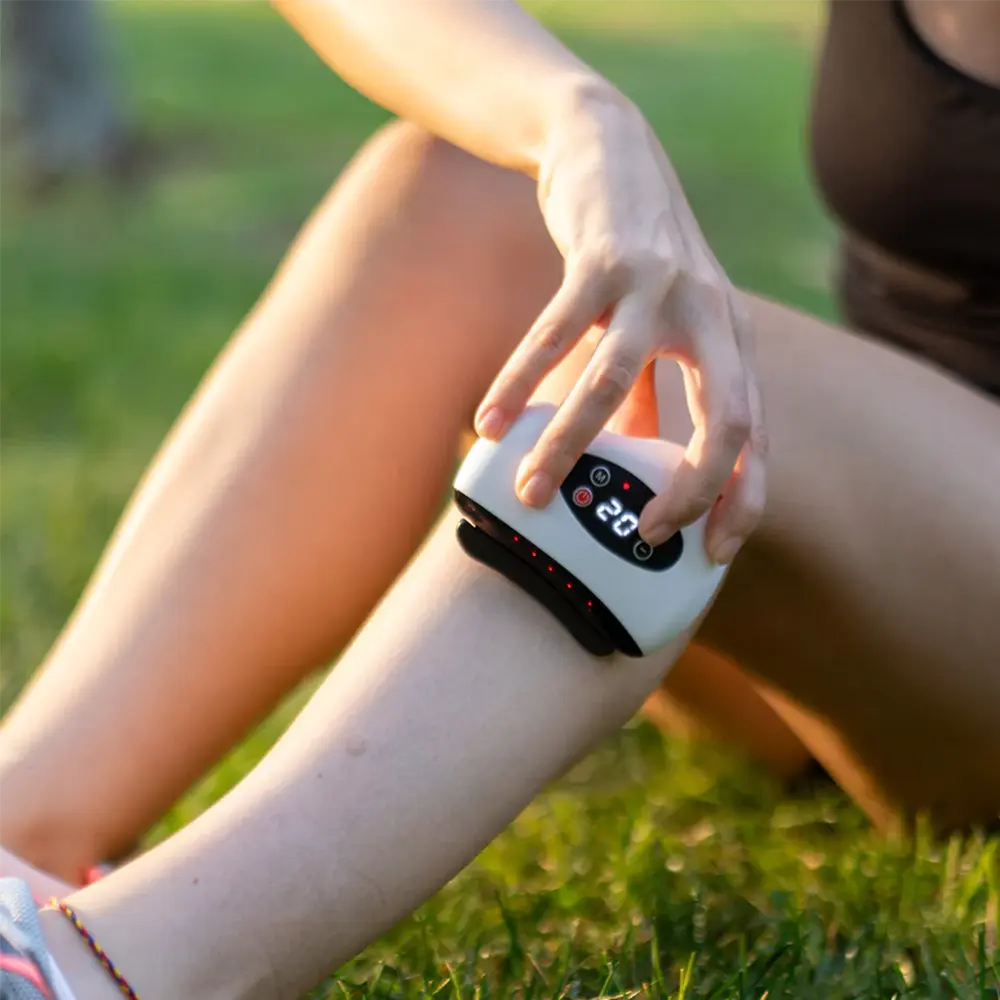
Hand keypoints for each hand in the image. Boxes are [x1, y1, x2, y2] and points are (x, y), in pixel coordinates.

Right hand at [474, 84, 765, 563]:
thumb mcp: (659, 329)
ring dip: (570, 445)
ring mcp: (659, 285)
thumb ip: (652, 396)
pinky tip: (488, 422)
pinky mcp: (602, 260)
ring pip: (616, 382)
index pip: (755, 436)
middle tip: (642, 537)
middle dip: (690, 490)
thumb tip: (635, 464)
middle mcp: (711, 317)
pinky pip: (557, 335)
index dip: (742, 500)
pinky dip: (519, 381)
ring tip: (530, 491)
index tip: (712, 553)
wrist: (611, 153)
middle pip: (726, 420)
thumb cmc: (636, 260)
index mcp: (731, 342)